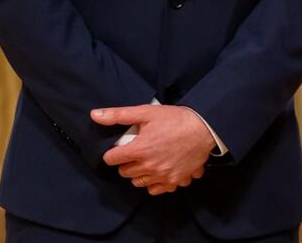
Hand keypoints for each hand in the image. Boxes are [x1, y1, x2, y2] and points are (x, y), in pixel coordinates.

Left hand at [92, 104, 215, 194]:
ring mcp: (162, 176)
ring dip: (139, 173)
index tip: (119, 148)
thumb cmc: (177, 119)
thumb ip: (119, 115)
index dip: (113, 152)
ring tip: (147, 161)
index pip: (112, 159)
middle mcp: (149, 166)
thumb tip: (95, 115)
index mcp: (139, 149)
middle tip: (135, 152)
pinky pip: (158, 190)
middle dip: (126, 163)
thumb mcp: (147, 112)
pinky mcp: (175, 181)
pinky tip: (160, 171)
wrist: (206, 129)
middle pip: (124, 172)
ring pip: (139, 182)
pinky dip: (156, 183)